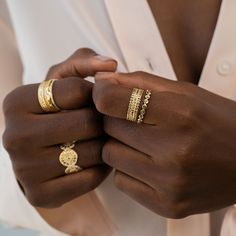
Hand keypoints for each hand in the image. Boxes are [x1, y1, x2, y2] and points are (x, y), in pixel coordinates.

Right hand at [3, 48, 116, 207]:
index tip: (91, 102)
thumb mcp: (63, 81)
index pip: (77, 91)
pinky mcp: (41, 194)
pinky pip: (91, 178)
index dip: (94, 96)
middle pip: (87, 122)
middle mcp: (14, 136)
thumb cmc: (56, 113)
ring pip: (92, 152)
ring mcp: (24, 169)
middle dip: (101, 121)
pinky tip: (94, 160)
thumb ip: (84, 62)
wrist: (42, 153)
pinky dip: (100, 168)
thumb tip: (111, 63)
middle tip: (100, 123)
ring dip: (103, 144)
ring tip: (97, 140)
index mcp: (16, 102)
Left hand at [93, 71, 235, 218]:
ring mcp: (170, 183)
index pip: (111, 101)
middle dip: (116, 120)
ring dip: (121, 145)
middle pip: (109, 128)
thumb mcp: (183, 92)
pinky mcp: (167, 205)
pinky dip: (128, 170)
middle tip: (136, 120)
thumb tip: (101, 81)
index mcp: (179, 115)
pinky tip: (149, 164)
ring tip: (144, 143)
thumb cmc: (216, 122)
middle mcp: (174, 152)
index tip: (106, 94)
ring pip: (111, 155)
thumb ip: (139, 82)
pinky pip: (121, 181)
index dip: (102, 94)